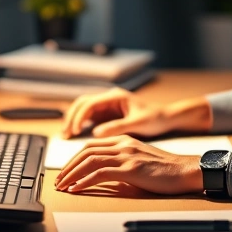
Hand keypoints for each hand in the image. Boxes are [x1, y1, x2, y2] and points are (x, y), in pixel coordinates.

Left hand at [54, 135, 201, 194]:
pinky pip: (100, 173)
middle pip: (85, 152)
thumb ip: (120, 163)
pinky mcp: (131, 169)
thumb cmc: (165, 170)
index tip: (65, 172)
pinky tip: (77, 189)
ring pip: (89, 161)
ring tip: (63, 186)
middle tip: (59, 181)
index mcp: (123, 140)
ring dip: (72, 175)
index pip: (90, 147)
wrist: (185, 170)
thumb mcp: (138, 161)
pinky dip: (85, 181)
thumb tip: (101, 175)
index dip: (74, 159)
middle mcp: (122, 144)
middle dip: (68, 167)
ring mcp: (126, 155)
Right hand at [61, 88, 211, 138]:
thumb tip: (95, 133)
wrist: (166, 118)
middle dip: (71, 117)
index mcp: (116, 96)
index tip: (73, 130)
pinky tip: (75, 135)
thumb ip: (118, 127)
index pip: (90, 103)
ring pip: (83, 109)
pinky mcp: (108, 114)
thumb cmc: (155, 119)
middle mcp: (109, 98)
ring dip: (73, 120)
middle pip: (82, 103)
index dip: (79, 117)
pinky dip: (80, 124)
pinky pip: (89, 117)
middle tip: (65, 134)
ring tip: (65, 135)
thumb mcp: (138, 124)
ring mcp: (108, 105)